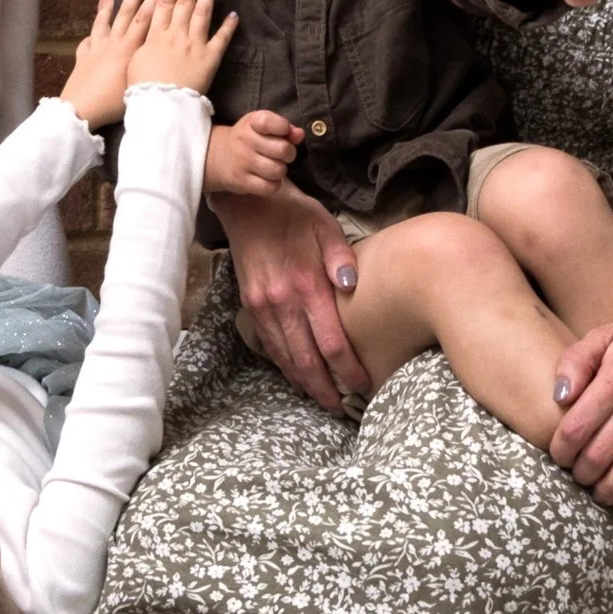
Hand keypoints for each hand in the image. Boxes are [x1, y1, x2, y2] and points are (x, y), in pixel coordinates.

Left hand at [57, 0, 157, 127]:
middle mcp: (115, 41)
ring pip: (110, 17)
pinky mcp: (84, 54)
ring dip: (118, 1)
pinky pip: (90, 36)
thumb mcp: (137, 82)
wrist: (81, 109)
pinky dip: (95, 28)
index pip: (147, 18)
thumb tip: (162, 52)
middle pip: (130, 11)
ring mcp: (98, 45)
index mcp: (130, 48)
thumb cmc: (114, 102)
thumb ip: (147, 63)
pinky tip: (97, 23)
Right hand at [126, 0, 237, 91]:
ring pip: (203, 12)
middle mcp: (176, 34)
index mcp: (155, 34)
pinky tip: (235, 13)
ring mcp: (194, 45)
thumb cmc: (140, 89)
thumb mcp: (132, 61)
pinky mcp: (210, 59)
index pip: (162, 1)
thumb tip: (131, 31)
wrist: (160, 107)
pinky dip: (228, 27)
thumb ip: (136, 43)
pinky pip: (221, 40)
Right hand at [206, 110, 300, 196]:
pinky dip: (274, 185)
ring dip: (281, 170)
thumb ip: (284, 128)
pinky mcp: (241, 181)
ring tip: (274, 167)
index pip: (269, 122)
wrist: (218, 155)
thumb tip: (300, 135)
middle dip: (289, 154)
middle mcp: (244, 140)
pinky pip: (270, 187)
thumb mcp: (263, 127)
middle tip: (282, 155)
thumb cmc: (250, 139)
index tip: (283, 132)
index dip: (284, 128)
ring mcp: (241, 161)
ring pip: (278, 170)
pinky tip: (268, 179)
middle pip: (283, 150)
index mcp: (252, 122)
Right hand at [207, 186, 370, 414]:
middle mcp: (281, 302)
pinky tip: (297, 375)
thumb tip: (353, 286)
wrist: (249, 205)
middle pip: (306, 360)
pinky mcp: (250, 306)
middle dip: (325, 388)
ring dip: (304, 382)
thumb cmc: (295, 214)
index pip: (331, 341)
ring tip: (322, 399)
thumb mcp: (326, 226)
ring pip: (285, 357)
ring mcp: (262, 307)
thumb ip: (342, 257)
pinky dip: (285, 365)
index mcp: (304, 285)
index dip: (348, 368)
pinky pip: (270, 345)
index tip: (363, 384)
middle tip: (342, 408)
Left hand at [549, 294, 612, 508]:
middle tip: (576, 475)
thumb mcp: (604, 334)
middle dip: (581, 472)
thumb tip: (558, 397)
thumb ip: (574, 362)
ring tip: (597, 491)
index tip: (559, 455)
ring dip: (608, 488)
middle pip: (601, 453)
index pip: (578, 427)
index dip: (562, 449)